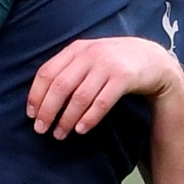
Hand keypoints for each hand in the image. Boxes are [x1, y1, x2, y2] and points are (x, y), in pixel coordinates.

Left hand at [26, 37, 183, 139]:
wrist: (152, 58)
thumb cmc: (113, 61)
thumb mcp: (89, 57)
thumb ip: (68, 69)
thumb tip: (40, 99)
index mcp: (76, 49)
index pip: (47, 72)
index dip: (36, 95)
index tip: (31, 114)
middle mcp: (89, 54)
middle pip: (60, 86)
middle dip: (48, 110)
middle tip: (41, 130)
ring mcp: (107, 65)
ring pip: (79, 97)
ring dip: (67, 119)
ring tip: (60, 134)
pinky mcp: (124, 78)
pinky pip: (102, 102)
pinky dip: (89, 118)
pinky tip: (81, 130)